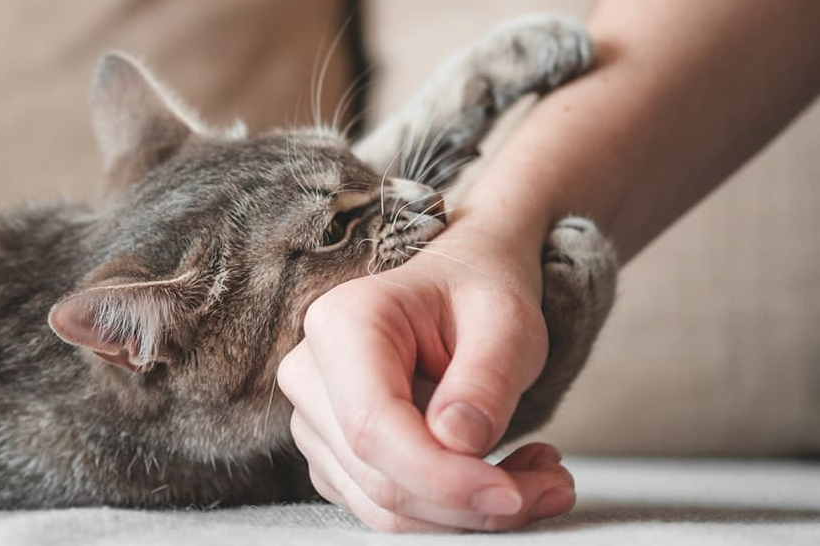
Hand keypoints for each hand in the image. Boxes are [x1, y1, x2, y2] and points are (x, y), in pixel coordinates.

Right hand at [277, 221, 575, 531]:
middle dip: (471, 502)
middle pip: (379, 478)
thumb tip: (461, 443)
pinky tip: (496, 471)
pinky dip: (450, 510)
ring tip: (538, 473)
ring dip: (468, 512)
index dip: (443, 478)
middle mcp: (311, 374)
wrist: (459, 287)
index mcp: (342, 323)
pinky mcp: (333, 456)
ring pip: (384, 507)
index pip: (373, 427)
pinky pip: (387, 509)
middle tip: (553, 485)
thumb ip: (487, 379)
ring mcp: (314, 420)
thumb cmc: (476, 293)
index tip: (512, 493)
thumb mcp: (507, 320)